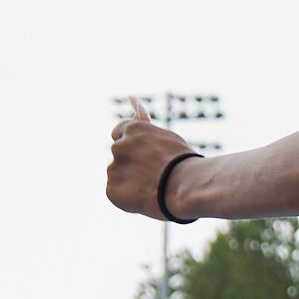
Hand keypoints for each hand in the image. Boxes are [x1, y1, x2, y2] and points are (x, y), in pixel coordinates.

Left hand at [106, 102, 196, 218]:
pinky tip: (147, 198)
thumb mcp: (166, 138)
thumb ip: (145, 128)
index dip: (131, 145)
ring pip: (119, 176)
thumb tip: (132, 99)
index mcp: (131, 129)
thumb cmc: (184, 161)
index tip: (141, 154)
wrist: (187, 186)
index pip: (119, 133)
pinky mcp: (112, 190)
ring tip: (156, 189)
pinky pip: (117, 194)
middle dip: (131, 164)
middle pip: (120, 156)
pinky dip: (129, 199)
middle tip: (154, 176)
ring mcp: (113, 169)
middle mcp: (117, 146)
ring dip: (131, 182)